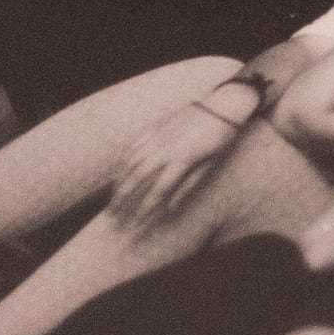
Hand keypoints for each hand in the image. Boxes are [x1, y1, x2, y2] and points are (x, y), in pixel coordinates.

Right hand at [107, 76, 256, 231]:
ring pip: (130, 162)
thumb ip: (187, 186)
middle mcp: (164, 148)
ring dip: (119, 183)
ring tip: (113, 201)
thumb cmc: (219, 140)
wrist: (221, 107)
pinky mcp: (153, 127)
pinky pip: (132, 146)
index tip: (136, 227)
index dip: (146, 211)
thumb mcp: (209, 166)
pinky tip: (119, 174)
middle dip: (123, 200)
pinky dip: (123, 162)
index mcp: (181, 160)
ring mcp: (156, 136)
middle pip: (137, 178)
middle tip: (113, 218)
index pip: (158, 192)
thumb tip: (170, 208)